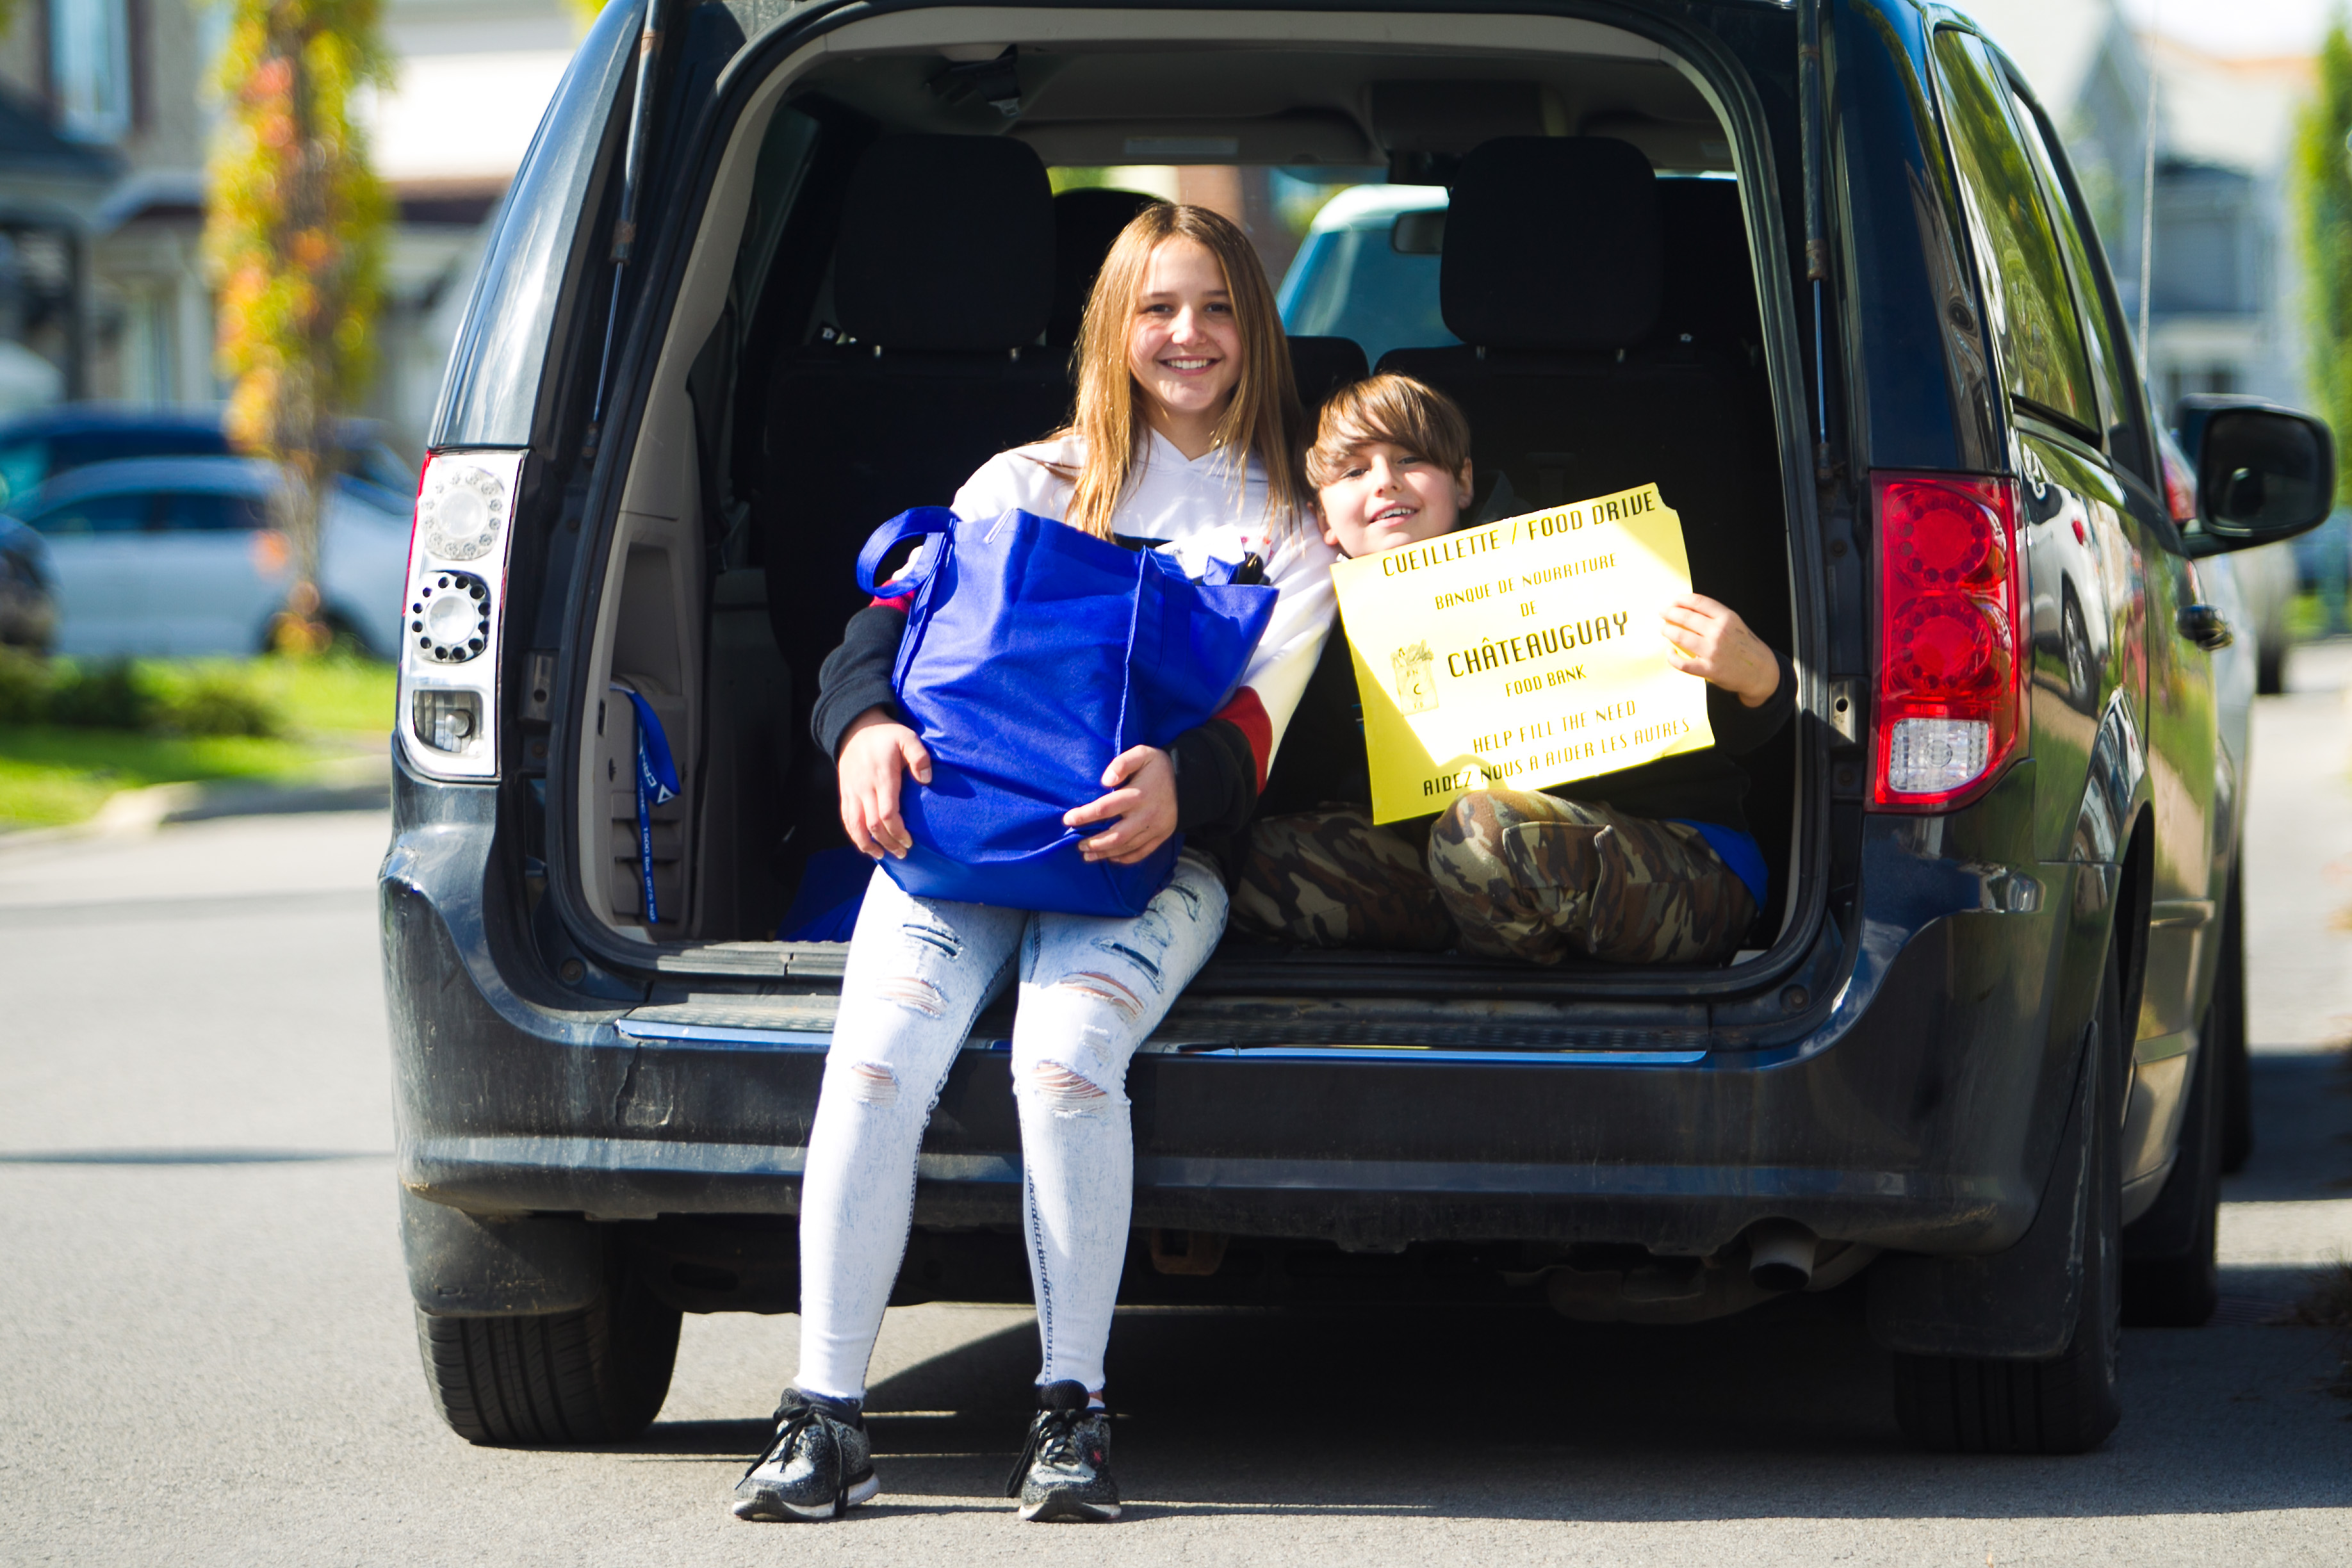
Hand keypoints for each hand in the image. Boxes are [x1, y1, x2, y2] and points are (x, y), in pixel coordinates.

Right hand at [837, 707, 930, 858]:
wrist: (855, 728)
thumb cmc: (886, 736)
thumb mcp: (907, 737)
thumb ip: (919, 756)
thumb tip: (926, 781)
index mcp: (882, 777)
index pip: (887, 813)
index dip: (897, 831)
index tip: (909, 841)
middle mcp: (864, 788)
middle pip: (872, 824)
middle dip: (888, 843)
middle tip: (903, 853)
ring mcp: (851, 792)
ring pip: (855, 826)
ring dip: (868, 844)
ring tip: (883, 855)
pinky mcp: (845, 793)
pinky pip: (846, 819)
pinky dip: (855, 836)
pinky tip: (866, 845)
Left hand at [1063, 746, 1177, 863]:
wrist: (1190, 780)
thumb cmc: (1158, 766)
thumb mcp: (1142, 754)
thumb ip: (1122, 763)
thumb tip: (1104, 781)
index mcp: (1138, 794)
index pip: (1104, 808)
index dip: (1084, 815)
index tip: (1067, 820)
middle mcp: (1146, 815)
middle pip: (1115, 836)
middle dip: (1094, 842)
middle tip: (1078, 844)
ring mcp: (1155, 828)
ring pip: (1126, 847)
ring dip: (1105, 853)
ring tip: (1088, 855)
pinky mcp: (1162, 836)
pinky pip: (1142, 852)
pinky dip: (1125, 858)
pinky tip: (1111, 858)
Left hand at [1662, 594, 1781, 707]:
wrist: (1761, 672)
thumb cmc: (1744, 646)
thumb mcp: (1735, 624)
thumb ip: (1714, 616)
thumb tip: (1686, 607)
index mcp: (1727, 618)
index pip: (1698, 602)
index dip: (1680, 600)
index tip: (1672, 601)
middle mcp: (1719, 633)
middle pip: (1686, 617)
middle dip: (1669, 613)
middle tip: (1662, 612)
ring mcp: (1713, 652)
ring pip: (1680, 637)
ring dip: (1667, 630)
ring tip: (1664, 629)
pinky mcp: (1708, 670)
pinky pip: (1682, 663)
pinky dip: (1671, 657)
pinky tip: (1669, 651)